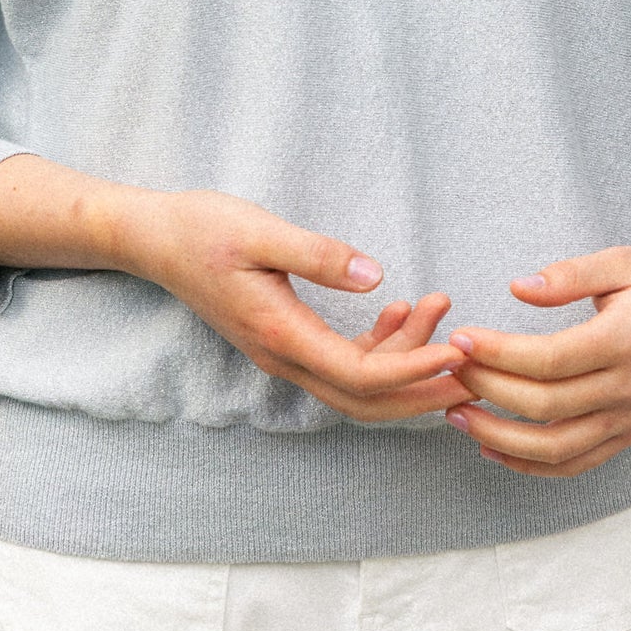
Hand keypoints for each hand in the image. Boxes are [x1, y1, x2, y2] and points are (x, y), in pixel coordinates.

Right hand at [123, 187, 467, 424]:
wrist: (153, 239)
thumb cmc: (202, 229)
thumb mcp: (261, 231)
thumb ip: (318, 255)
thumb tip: (376, 276)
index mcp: (281, 335)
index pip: (361, 375)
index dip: (414, 370)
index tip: (459, 349)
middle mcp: (284, 358)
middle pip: (367, 401)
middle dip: (425, 388)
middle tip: (477, 364)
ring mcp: (284, 354)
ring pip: (358, 386)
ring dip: (407, 360)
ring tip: (442, 311)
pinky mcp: (286, 340)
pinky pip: (344, 363)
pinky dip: (382, 346)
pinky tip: (402, 310)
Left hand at [442, 247, 630, 477]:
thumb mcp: (625, 260)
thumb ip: (571, 274)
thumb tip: (518, 289)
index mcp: (626, 340)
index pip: (551, 359)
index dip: (499, 353)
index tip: (461, 338)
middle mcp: (629, 387)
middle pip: (546, 404)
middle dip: (488, 389)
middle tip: (449, 369)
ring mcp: (630, 418)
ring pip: (557, 448)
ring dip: (499, 438)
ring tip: (455, 416)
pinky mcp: (628, 434)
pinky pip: (576, 463)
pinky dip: (531, 466)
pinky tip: (492, 450)